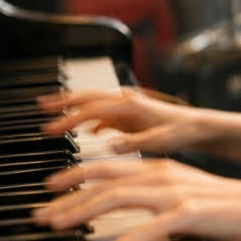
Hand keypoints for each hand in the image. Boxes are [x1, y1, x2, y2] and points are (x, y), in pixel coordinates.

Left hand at [33, 158, 240, 240]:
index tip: (49, 189)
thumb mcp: (177, 194)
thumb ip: (147, 199)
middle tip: (42, 213)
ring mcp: (173, 192)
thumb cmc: (218, 205)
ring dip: (84, 213)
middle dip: (68, 197)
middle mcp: (159, 175)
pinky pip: (150, 229)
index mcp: (156, 168)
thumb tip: (117, 211)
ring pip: (118, 198)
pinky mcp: (187, 212)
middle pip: (103, 183)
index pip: (106, 169)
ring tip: (61, 226)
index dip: (74, 177)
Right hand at [38, 87, 211, 154]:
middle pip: (88, 97)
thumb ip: (134, 142)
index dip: (68, 119)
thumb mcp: (160, 140)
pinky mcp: (132, 114)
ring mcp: (128, 106)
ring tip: (54, 113)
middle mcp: (126, 101)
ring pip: (95, 103)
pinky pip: (106, 114)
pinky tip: (86, 132)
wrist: (200, 127)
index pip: (90, 110)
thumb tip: (109, 143)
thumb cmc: (182, 133)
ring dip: (74, 107)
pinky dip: (92, 119)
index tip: (49, 129)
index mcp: (129, 105)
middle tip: (40, 106)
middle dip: (63, 101)